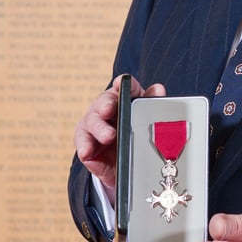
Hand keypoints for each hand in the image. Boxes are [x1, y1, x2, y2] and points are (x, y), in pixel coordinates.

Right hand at [73, 74, 165, 201]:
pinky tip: (87, 152)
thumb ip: (151, 102)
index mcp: (122, 96)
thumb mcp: (144, 116)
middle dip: (106, 104)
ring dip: (100, 129)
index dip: (122, 83)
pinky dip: (85, 147)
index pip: (122, 85)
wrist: (125, 158)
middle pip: (104, 101)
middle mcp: (105, 106)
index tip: (122, 83)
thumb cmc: (134, 129)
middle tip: (109, 110)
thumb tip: (158, 89)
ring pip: (93, 122)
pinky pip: (83, 143)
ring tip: (109, 137)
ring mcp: (93, 123)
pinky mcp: (84, 141)